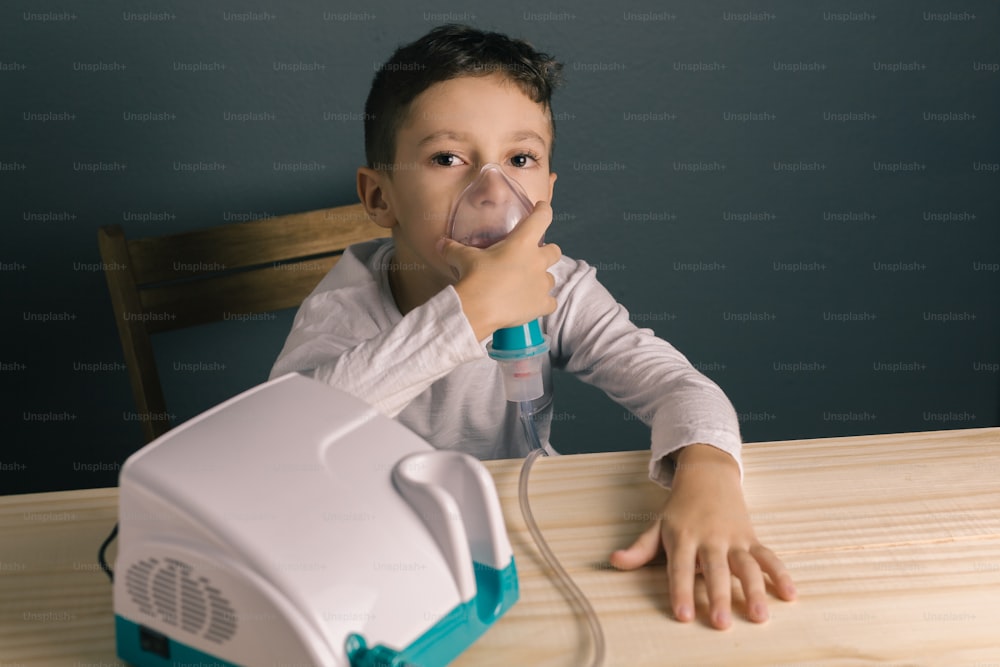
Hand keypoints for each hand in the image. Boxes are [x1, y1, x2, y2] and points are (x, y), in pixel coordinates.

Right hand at [439, 201, 561, 340]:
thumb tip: (441, 243)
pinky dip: (543, 303)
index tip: (541, 209)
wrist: (477, 309)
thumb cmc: (474, 278)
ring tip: (526, 284)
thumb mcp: (463, 258)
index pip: (542, 217)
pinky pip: (550, 303)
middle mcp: (537, 261)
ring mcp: (541, 284)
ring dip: (541, 279)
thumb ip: (454, 248)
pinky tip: (531, 304)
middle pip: (554, 251)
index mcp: (522, 243)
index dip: (543, 210)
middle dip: (547, 252)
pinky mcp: (541, 305)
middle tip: (532, 257)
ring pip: (551, 278)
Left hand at [608, 444, 795, 628]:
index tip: (684, 615)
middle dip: (719, 596)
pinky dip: (780, 574)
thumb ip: (640, 548)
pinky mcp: (751, 537)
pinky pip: (768, 556)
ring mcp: (733, 538)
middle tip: (722, 622)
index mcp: (683, 537)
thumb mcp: (657, 525)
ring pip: (746, 565)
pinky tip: (790, 594)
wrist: (708, 474)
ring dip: (755, 590)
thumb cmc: (680, 508)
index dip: (681, 591)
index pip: (680, 568)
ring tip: (760, 615)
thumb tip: (614, 561)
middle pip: (715, 570)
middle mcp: (709, 538)